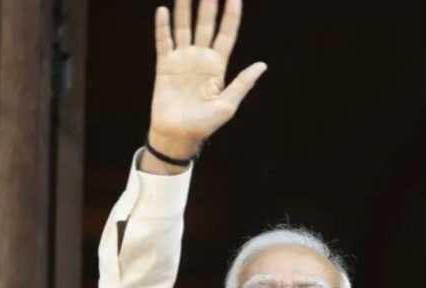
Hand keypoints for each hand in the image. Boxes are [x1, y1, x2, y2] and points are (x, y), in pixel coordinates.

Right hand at [147, 0, 265, 160]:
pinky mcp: (165, 66)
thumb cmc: (205, 124)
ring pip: (184, 28)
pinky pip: (164, 42)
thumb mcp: (228, 104)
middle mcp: (201, 59)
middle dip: (208, 5)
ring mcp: (182, 60)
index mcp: (218, 66)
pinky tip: (163, 10)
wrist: (178, 135)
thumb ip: (242, 83)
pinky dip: (163, 27)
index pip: (226, 34)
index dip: (231, 15)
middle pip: (206, 25)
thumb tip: (262, 65)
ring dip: (185, 9)